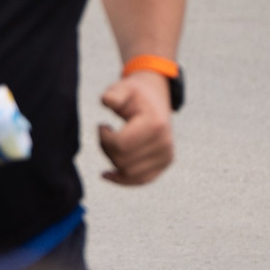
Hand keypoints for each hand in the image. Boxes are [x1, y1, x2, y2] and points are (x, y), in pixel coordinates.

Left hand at [96, 71, 174, 185]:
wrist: (155, 98)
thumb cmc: (134, 94)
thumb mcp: (122, 88)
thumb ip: (113, 95)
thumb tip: (107, 101)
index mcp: (155, 125)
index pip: (120, 145)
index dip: (104, 138)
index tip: (102, 125)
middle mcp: (164, 143)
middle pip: (122, 161)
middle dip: (107, 149)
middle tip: (106, 134)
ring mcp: (166, 156)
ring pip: (129, 174)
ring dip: (113, 161)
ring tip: (112, 144)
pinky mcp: (164, 163)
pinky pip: (140, 180)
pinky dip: (122, 179)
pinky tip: (107, 174)